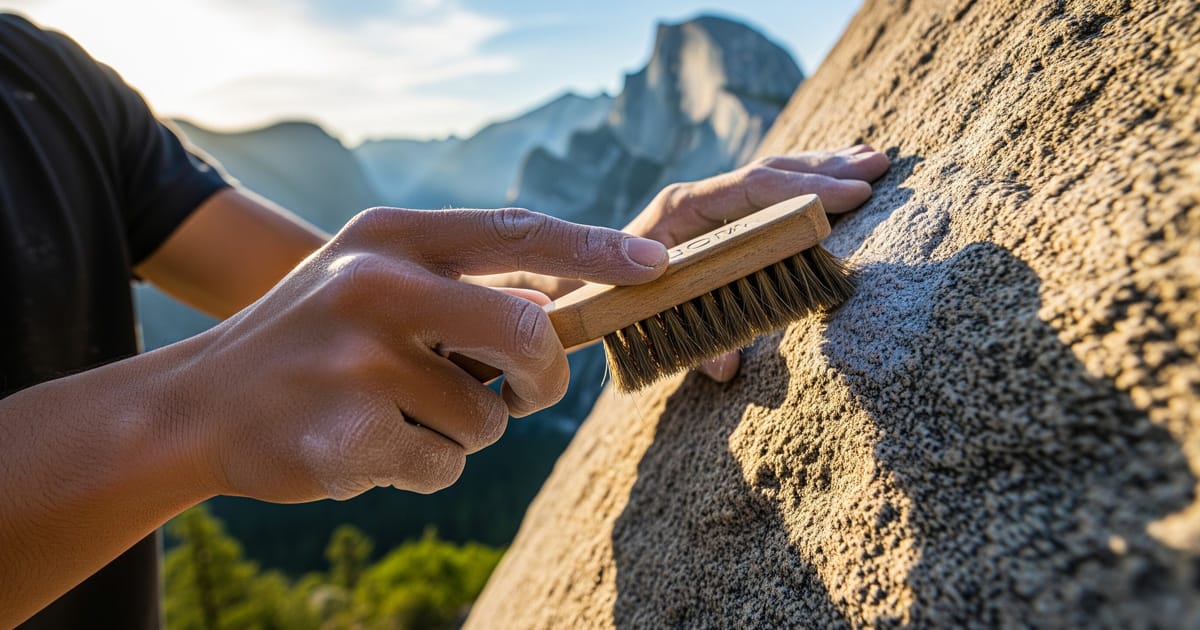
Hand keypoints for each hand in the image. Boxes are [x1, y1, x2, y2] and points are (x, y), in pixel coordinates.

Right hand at [181, 207, 667, 501]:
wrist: (195, 405)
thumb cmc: (310, 339)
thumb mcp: (370, 278)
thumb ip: (458, 282)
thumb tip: (561, 302)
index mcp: (389, 238)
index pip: (515, 231)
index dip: (593, 249)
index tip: (652, 266)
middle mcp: (375, 286)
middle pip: (528, 332)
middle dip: (542, 378)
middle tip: (523, 393)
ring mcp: (358, 361)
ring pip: (486, 418)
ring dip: (461, 431)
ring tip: (396, 415)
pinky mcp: (346, 434)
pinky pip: (442, 466)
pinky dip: (422, 468)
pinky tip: (366, 446)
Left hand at [624, 144, 889, 381]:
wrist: (583, 289)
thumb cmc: (613, 307)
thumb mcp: (646, 327)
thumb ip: (687, 344)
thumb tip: (727, 366)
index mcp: (680, 213)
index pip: (750, 190)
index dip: (802, 193)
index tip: (851, 197)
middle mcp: (698, 201)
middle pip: (769, 174)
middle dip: (826, 170)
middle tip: (879, 166)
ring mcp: (710, 206)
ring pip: (774, 177)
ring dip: (824, 168)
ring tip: (872, 159)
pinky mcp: (721, 219)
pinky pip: (769, 195)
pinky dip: (808, 184)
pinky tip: (842, 176)